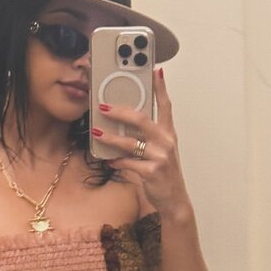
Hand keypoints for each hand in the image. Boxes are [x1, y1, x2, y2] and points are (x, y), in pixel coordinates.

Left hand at [93, 68, 189, 214]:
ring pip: (130, 142)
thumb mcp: (160, 151)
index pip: (165, 105)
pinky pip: (128, 163)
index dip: (160, 87)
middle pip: (141, 120)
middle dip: (120, 112)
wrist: (174, 199)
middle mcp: (166, 142)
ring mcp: (160, 157)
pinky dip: (116, 161)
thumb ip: (146, 137)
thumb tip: (122, 125)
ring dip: (111, 138)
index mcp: (168, 134)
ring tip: (96, 132)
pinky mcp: (152, 172)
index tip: (155, 70)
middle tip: (103, 106)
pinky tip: (108, 160)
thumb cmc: (164, 173)